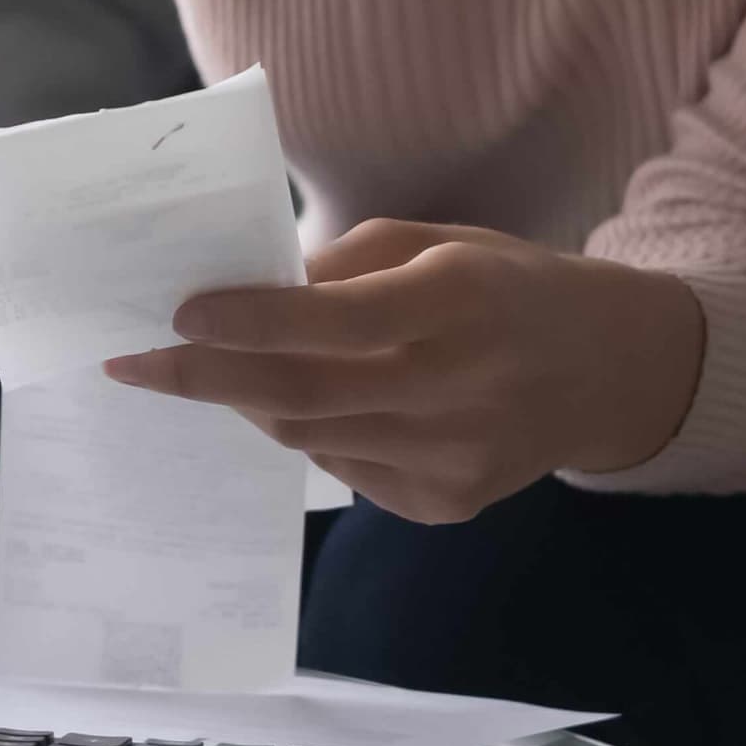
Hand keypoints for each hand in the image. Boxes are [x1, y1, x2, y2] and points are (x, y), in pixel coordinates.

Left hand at [100, 219, 705, 523]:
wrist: (610, 371)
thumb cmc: (506, 286)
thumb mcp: (437, 241)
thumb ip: (344, 267)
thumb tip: (246, 291)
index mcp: (459, 300)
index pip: (334, 321)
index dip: (249, 322)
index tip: (178, 315)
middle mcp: (461, 386)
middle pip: (305, 395)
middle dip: (206, 380)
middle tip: (135, 365)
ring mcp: (457, 458)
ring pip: (313, 439)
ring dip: (250, 404)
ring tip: (212, 374)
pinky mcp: (449, 504)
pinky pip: (346, 470)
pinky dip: (309, 433)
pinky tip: (305, 403)